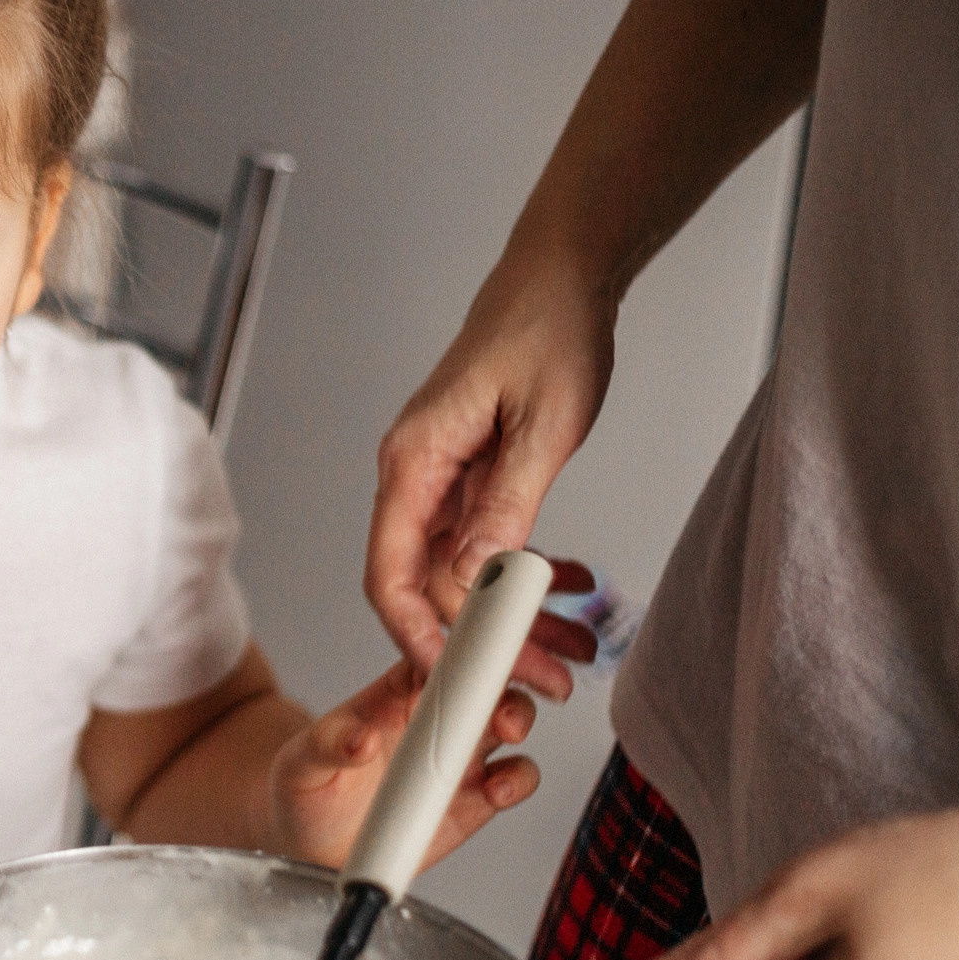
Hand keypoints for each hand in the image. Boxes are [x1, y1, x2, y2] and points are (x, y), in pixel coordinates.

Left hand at [265, 660, 538, 870]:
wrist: (311, 844)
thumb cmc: (307, 786)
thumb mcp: (302, 762)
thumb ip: (328, 745)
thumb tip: (357, 738)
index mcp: (396, 692)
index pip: (435, 653)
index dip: (460, 646)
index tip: (472, 652)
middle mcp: (435, 717)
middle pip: (483, 681)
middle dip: (500, 682)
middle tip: (498, 701)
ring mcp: (457, 755)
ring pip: (508, 722)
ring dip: (518, 722)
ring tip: (509, 737)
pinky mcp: (473, 797)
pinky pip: (510, 779)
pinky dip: (516, 780)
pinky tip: (499, 789)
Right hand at [366, 250, 616, 698]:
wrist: (559, 280)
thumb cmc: (547, 330)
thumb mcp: (543, 424)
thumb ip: (506, 505)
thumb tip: (477, 577)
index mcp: (414, 460)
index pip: (390, 572)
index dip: (415, 634)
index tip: (457, 679)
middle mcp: (414, 475)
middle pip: (426, 586)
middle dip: (479, 641)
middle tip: (540, 679)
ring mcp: (440, 480)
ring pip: (458, 575)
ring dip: (508, 619)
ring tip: (568, 653)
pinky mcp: (470, 480)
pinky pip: (482, 549)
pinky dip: (520, 581)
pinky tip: (562, 599)